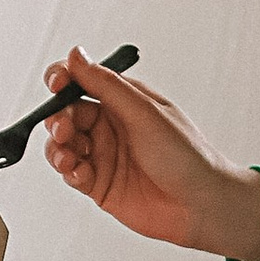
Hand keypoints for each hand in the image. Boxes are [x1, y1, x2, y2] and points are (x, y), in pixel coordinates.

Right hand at [41, 45, 259, 260]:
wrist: (203, 205)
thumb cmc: (186, 155)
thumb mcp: (144, 112)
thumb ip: (106, 85)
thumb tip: (75, 55)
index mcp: (123, 101)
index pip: (81, 82)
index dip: (62, 80)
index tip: (56, 86)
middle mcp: (110, 126)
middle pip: (66, 114)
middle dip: (58, 121)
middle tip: (64, 131)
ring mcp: (104, 156)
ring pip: (62, 146)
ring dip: (58, 149)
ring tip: (68, 157)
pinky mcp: (100, 185)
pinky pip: (72, 174)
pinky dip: (69, 172)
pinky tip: (81, 173)